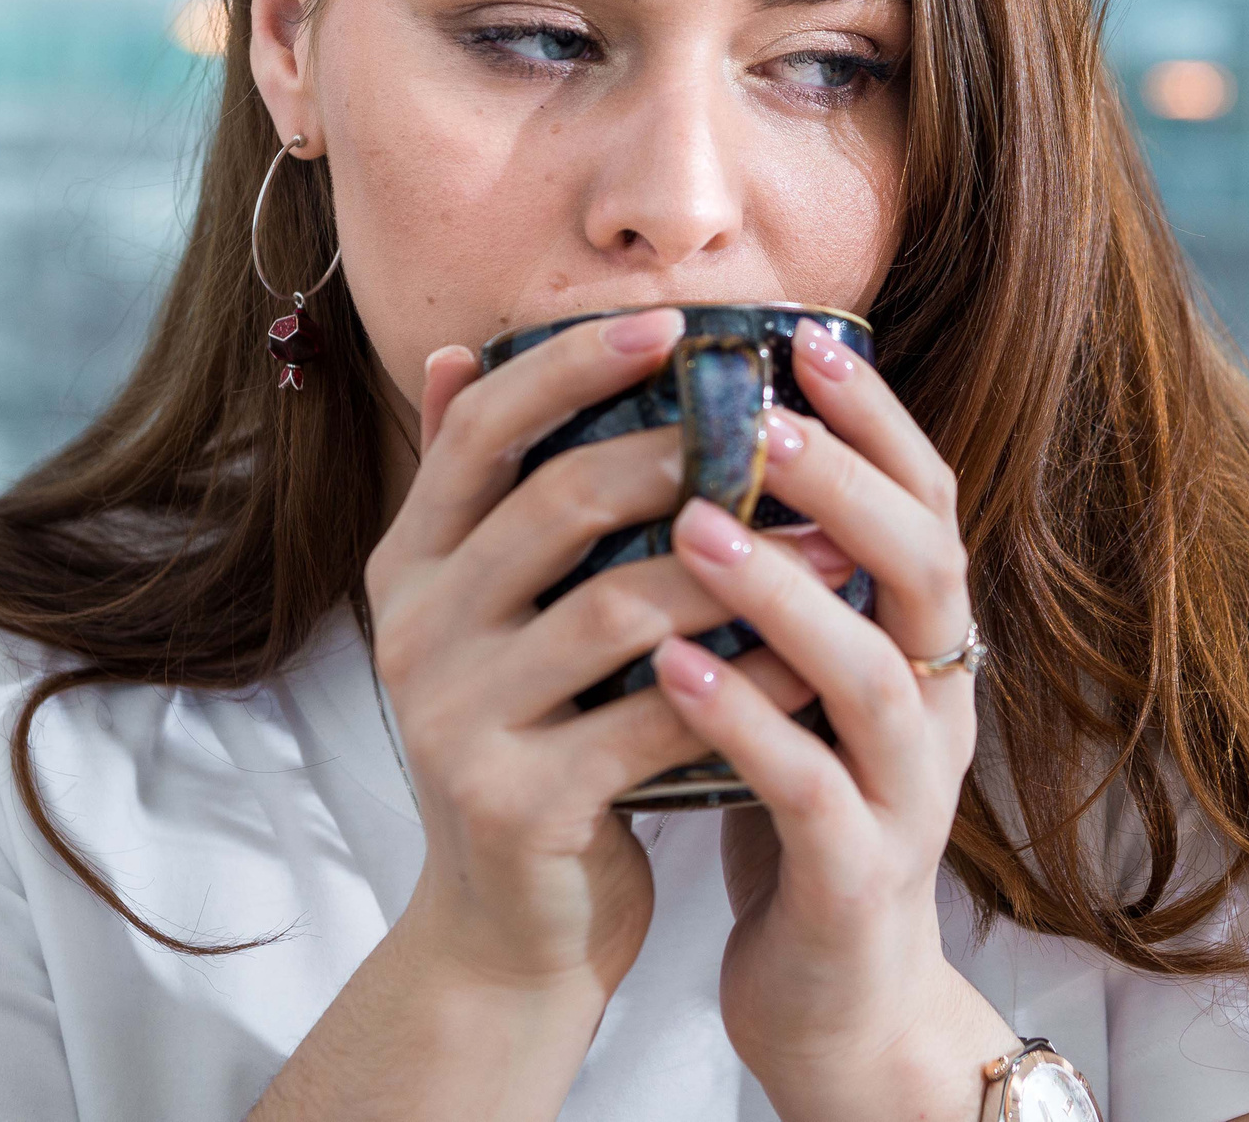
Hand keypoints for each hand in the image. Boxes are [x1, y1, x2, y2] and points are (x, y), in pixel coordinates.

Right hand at [364, 306, 810, 1006]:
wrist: (511, 928)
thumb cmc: (536, 737)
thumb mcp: (492, 613)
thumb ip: (485, 492)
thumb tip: (452, 348)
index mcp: (413, 564)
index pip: (481, 427)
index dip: (570, 364)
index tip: (672, 321)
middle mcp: (417, 631)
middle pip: (554, 504)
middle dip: (676, 454)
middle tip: (778, 428)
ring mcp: (456, 721)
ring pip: (616, 610)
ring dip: (740, 570)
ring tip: (836, 545)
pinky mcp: (517, 804)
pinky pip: (656, 719)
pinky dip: (747, 684)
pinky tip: (818, 656)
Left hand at [650, 319, 1012, 1121]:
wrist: (839, 997)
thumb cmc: (804, 807)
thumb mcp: (806, 679)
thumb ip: (785, 577)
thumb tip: (714, 440)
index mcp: (925, 642)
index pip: (927, 504)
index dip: (880, 420)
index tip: (808, 339)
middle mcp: (940, 703)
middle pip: (927, 567)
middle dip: (848, 481)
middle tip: (759, 411)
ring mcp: (910, 792)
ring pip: (874, 675)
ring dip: (786, 594)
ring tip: (693, 526)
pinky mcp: (860, 876)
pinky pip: (812, 792)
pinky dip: (747, 727)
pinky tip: (672, 676)